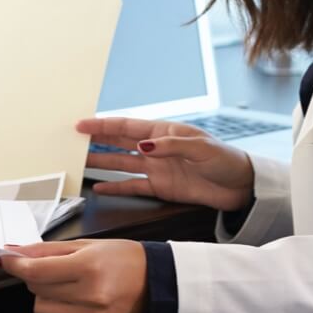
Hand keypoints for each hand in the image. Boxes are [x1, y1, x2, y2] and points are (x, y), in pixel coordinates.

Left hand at [0, 239, 146, 312]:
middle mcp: (91, 295)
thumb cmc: (124, 259)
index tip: (6, 260)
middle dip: (39, 279)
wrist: (156, 282)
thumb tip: (17, 253)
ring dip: (49, 300)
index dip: (16, 265)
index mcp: (89, 267)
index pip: (37, 271)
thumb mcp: (88, 245)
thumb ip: (49, 250)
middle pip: (37, 292)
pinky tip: (75, 307)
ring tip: (70, 290)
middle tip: (58, 272)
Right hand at [79, 117, 254, 210]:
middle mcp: (157, 148)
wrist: (240, 186)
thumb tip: (142, 146)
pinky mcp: (161, 187)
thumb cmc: (224, 159)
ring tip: (78, 162)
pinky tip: (100, 187)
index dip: (104, 125)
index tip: (81, 124)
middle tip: (72, 141)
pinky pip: (133, 186)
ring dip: (101, 163)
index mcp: (164, 132)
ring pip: (122, 164)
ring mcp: (157, 168)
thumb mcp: (200, 147)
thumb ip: (170, 146)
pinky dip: (116, 188)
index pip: (128, 127)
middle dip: (96, 141)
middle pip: (119, 143)